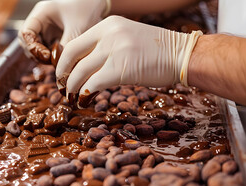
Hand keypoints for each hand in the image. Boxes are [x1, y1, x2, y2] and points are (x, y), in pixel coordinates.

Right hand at [18, 0, 107, 63]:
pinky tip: (60, 60)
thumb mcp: (77, 27)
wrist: (96, 5)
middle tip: (50, 61)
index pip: (25, 32)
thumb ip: (67, 45)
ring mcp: (44, 29)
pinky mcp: (51, 37)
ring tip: (56, 62)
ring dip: (42, 57)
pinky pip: (44, 50)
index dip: (32, 46)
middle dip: (35, 54)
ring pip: (34, 48)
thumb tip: (58, 64)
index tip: (46, 55)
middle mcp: (40, 21)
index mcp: (41, 13)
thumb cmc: (87, 9)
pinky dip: (49, 57)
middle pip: (26, 42)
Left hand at [56, 16, 201, 107]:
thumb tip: (82, 68)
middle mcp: (108, 33)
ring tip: (72, 97)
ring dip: (72, 88)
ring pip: (80, 71)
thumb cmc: (156, 51)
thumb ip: (104, 48)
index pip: (74, 43)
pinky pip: (93, 83)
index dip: (63, 62)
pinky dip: (85, 94)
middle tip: (62, 88)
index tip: (62, 75)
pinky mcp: (121, 68)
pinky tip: (85, 100)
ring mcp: (115, 50)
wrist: (182, 55)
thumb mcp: (125, 39)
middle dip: (62, 75)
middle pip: (71, 55)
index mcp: (107, 25)